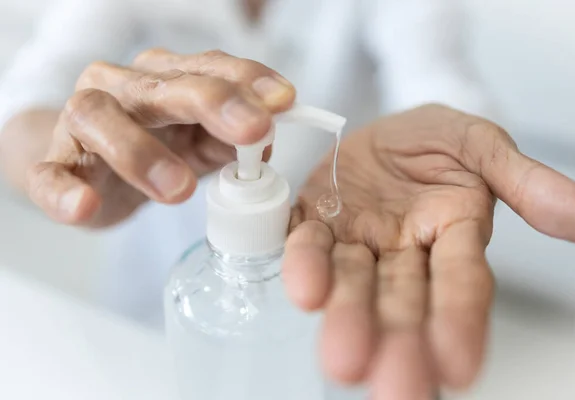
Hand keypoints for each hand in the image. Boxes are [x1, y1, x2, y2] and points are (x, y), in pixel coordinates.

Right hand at [27, 49, 294, 226]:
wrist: (88, 168)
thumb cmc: (155, 147)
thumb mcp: (200, 141)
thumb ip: (230, 139)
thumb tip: (265, 144)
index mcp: (165, 78)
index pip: (210, 68)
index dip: (248, 80)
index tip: (285, 101)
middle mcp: (124, 88)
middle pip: (165, 86)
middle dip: (213, 104)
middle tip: (253, 131)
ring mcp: (83, 122)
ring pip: (102, 119)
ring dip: (143, 153)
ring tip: (180, 190)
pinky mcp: (55, 161)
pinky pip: (50, 172)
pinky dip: (64, 189)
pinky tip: (83, 205)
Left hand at [283, 105, 574, 398]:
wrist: (382, 130)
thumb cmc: (435, 141)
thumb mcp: (483, 147)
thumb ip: (527, 183)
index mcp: (453, 233)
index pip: (461, 282)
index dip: (459, 320)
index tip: (458, 365)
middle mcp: (404, 250)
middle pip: (404, 301)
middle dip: (400, 342)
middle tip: (396, 387)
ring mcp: (357, 240)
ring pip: (353, 284)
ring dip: (349, 319)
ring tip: (345, 359)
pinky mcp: (316, 223)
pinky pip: (308, 244)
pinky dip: (306, 265)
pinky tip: (305, 291)